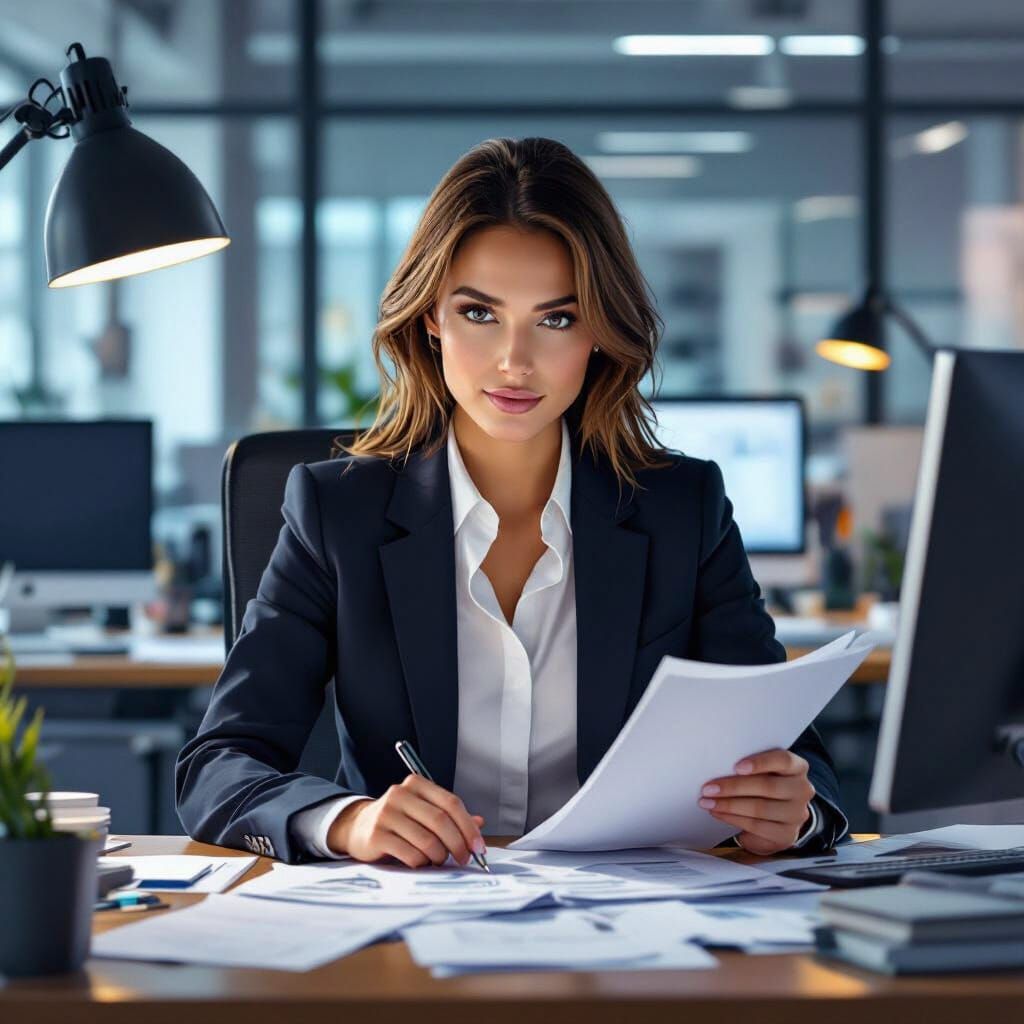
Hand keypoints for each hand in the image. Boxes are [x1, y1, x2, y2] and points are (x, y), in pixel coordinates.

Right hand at [326, 775, 486, 867]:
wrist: (358, 826)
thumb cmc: (399, 820)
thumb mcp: (423, 811)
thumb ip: (450, 816)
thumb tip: (479, 824)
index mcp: (417, 784)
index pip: (451, 803)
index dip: (468, 826)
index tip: (479, 846)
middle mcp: (400, 794)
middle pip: (441, 821)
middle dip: (458, 844)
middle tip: (465, 859)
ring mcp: (387, 814)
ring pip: (427, 841)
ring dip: (440, 856)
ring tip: (440, 860)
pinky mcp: (376, 835)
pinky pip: (411, 854)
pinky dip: (422, 863)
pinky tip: (422, 862)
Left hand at [698, 748, 814, 855]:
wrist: (775, 819)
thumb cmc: (762, 786)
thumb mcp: (760, 772)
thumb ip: (748, 767)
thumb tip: (717, 765)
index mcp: (797, 767)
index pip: (783, 760)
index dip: (760, 762)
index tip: (736, 767)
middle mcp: (802, 790)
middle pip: (768, 786)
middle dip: (733, 787)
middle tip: (708, 788)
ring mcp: (797, 814)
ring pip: (760, 808)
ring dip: (728, 805)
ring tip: (707, 801)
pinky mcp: (786, 835)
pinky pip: (756, 825)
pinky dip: (732, 818)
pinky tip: (717, 813)